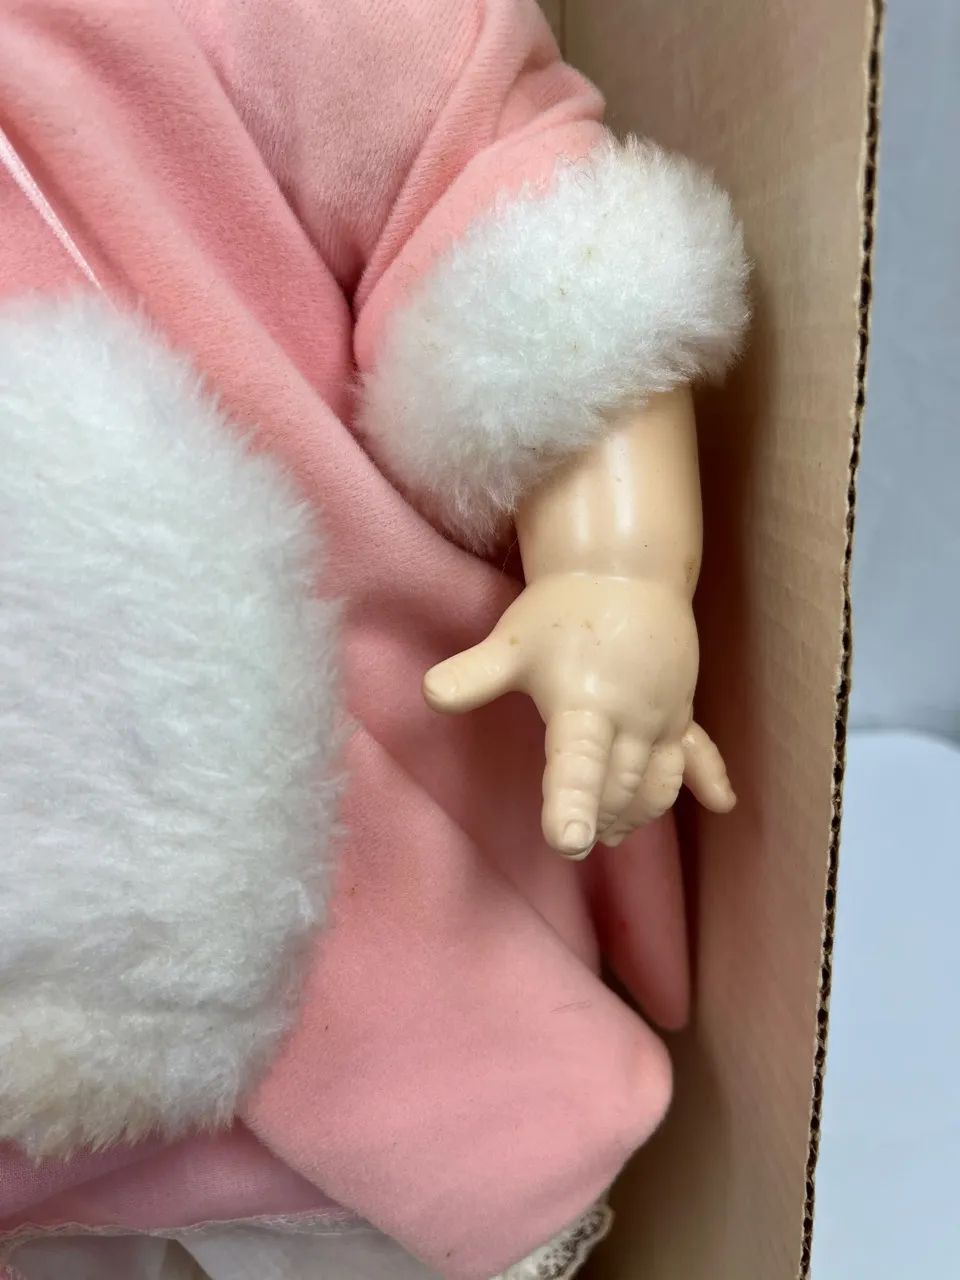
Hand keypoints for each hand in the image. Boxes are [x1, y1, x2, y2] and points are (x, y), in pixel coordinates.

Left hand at [423, 572, 733, 857]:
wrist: (624, 569)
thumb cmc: (560, 610)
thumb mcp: (511, 642)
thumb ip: (473, 674)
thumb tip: (430, 693)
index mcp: (583, 703)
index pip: (576, 762)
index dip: (571, 803)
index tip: (569, 844)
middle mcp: (630, 716)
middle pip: (619, 786)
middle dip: (600, 816)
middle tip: (577, 838)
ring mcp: (661, 715)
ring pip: (657, 781)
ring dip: (637, 811)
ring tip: (612, 831)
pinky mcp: (681, 711)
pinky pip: (698, 751)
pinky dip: (708, 777)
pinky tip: (721, 803)